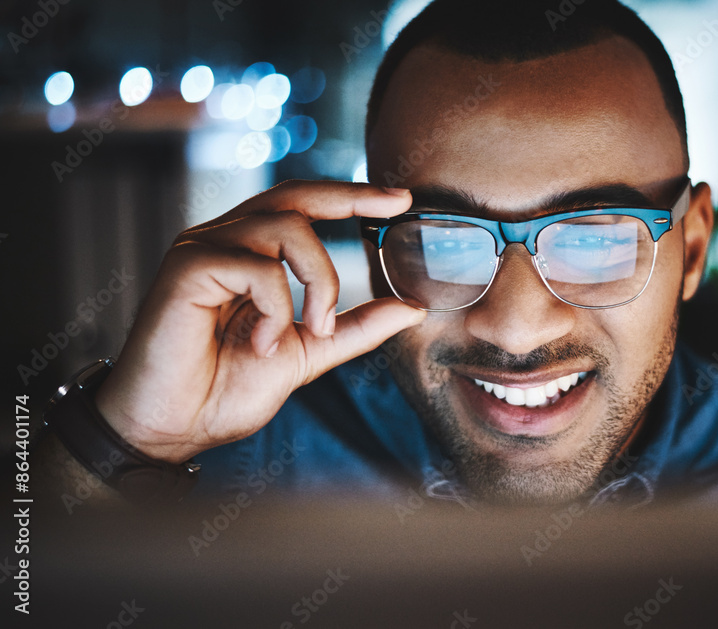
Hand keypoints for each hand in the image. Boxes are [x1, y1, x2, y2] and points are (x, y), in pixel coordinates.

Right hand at [92, 180, 424, 463]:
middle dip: (352, 197)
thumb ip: (355, 328)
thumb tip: (410, 307)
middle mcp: (223, 240)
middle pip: (296, 196)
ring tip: (313, 329)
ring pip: (288, 228)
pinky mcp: (187, 267)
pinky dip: (277, 309)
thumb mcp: (308, 354)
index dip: (350, 195)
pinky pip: (260, 268)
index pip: (302, 206)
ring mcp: (202, 248)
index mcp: (248, 253)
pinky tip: (262, 346)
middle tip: (396, 206)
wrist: (172, 428)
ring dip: (320, 281)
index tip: (400, 199)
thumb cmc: (224, 391)